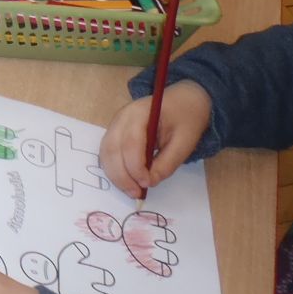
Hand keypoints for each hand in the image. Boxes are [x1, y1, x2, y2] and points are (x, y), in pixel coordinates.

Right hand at [99, 81, 210, 197]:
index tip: (147, 183)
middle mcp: (121, 117)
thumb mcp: (185, 141)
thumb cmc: (187, 118)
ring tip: (131, 191)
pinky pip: (108, 153)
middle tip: (136, 194)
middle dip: (121, 175)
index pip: (130, 142)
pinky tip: (127, 181)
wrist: (185, 99)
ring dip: (115, 174)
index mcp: (140, 113)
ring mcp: (116, 123)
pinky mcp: (116, 132)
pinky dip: (114, 169)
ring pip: (106, 152)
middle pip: (112, 149)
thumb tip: (150, 182)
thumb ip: (167, 162)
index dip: (135, 166)